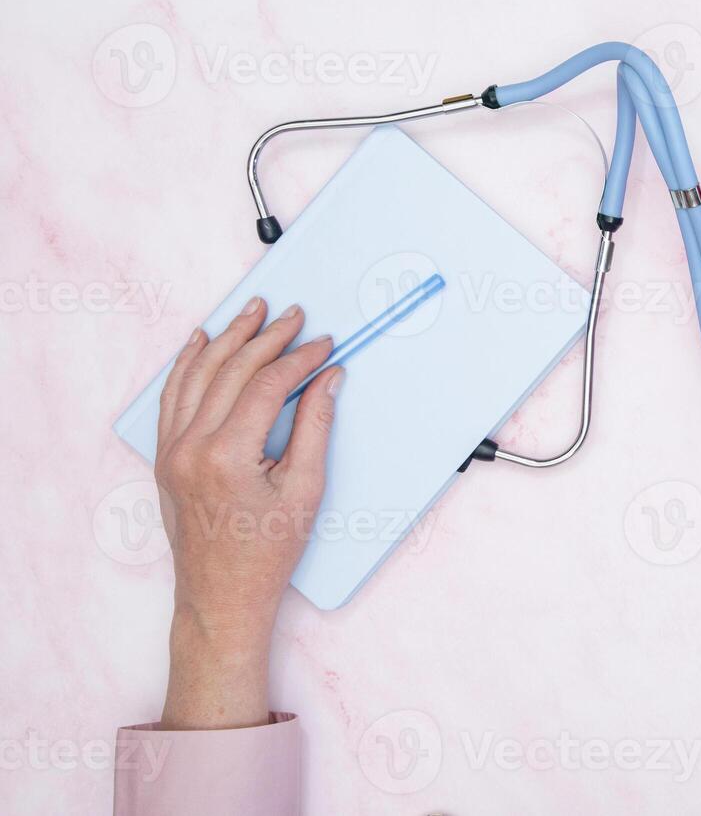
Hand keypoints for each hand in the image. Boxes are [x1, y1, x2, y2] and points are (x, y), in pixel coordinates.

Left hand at [153, 297, 340, 728]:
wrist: (220, 597)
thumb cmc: (267, 552)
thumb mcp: (305, 491)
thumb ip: (316, 427)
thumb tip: (328, 379)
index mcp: (227, 455)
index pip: (267, 385)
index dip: (299, 359)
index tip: (325, 345)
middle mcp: (190, 446)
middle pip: (230, 370)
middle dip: (266, 338)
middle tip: (294, 315)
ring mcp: (171, 451)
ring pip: (196, 374)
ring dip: (226, 338)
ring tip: (252, 312)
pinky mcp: (165, 457)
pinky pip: (173, 396)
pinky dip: (187, 364)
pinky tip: (201, 341)